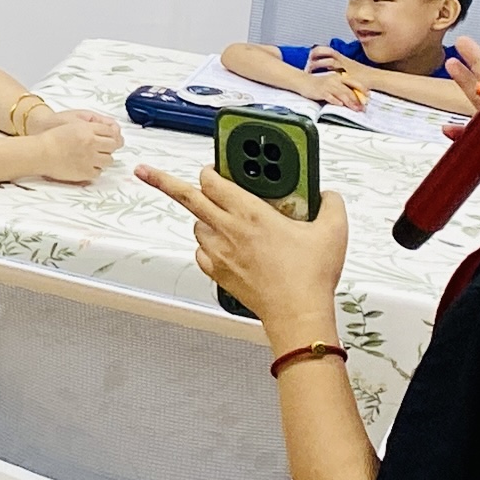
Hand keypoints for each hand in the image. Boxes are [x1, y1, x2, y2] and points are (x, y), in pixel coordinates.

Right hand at [18, 109, 121, 183]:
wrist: (40, 153)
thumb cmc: (52, 138)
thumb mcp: (72, 124)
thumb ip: (90, 127)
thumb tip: (108, 132)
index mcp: (87, 129)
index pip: (110, 131)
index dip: (112, 135)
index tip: (111, 138)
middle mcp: (91, 143)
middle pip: (113, 145)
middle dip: (111, 146)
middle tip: (105, 148)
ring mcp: (89, 159)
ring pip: (109, 160)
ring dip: (104, 158)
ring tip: (94, 157)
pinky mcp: (86, 172)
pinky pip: (99, 172)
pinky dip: (95, 169)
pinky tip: (87, 165)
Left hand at [142, 158, 350, 336]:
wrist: (297, 314)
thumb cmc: (309, 277)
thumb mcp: (332, 232)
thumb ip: (330, 205)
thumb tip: (327, 195)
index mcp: (250, 213)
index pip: (214, 181)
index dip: (209, 170)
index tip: (211, 165)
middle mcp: (228, 230)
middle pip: (187, 198)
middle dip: (165, 182)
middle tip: (147, 171)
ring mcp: (219, 253)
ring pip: (196, 225)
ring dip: (202, 218)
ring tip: (219, 217)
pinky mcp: (218, 273)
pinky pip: (201, 252)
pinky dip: (207, 246)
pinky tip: (223, 246)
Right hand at [304, 61, 370, 109]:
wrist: (303, 81)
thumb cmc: (318, 83)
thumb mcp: (332, 83)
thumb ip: (342, 87)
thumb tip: (353, 97)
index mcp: (339, 77)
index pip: (354, 82)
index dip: (362, 89)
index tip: (368, 97)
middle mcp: (335, 80)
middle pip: (349, 90)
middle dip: (357, 100)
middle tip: (362, 108)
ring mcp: (328, 85)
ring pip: (341, 94)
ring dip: (349, 103)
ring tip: (355, 109)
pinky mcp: (321, 91)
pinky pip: (330, 96)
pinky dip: (336, 101)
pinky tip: (340, 105)